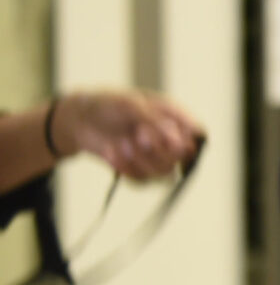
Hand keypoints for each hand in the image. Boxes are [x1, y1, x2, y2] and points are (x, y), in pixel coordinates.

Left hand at [56, 89, 203, 179]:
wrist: (79, 119)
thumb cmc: (109, 104)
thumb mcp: (132, 105)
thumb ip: (156, 122)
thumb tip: (178, 141)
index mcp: (175, 118)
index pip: (196, 135)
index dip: (182, 139)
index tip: (159, 133)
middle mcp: (170, 138)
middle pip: (180, 157)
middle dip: (157, 149)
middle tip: (137, 134)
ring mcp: (156, 156)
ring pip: (163, 172)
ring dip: (140, 160)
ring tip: (120, 144)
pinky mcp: (140, 170)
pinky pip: (141, 180)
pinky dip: (125, 168)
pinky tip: (110, 153)